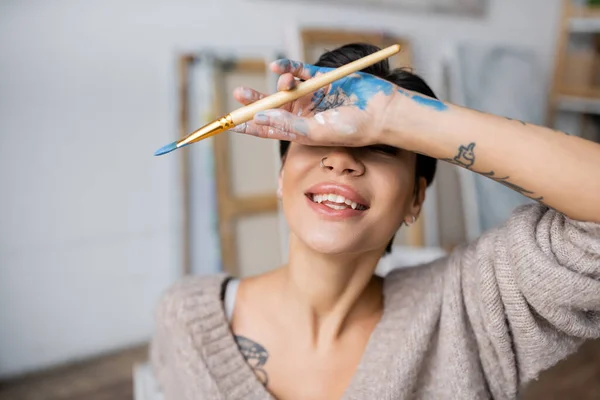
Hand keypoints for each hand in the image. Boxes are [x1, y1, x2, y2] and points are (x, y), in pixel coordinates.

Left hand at [231, 59, 399, 146]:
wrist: (379, 112)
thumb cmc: (351, 129)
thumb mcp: (314, 131)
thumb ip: (286, 125)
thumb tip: (258, 118)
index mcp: (300, 131)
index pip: (269, 129)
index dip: (249, 127)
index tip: (230, 124)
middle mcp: (304, 113)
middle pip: (273, 106)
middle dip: (255, 100)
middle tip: (239, 93)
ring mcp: (312, 94)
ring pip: (285, 87)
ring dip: (280, 83)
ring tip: (286, 84)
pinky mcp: (321, 77)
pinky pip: (299, 70)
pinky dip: (287, 67)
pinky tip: (277, 67)